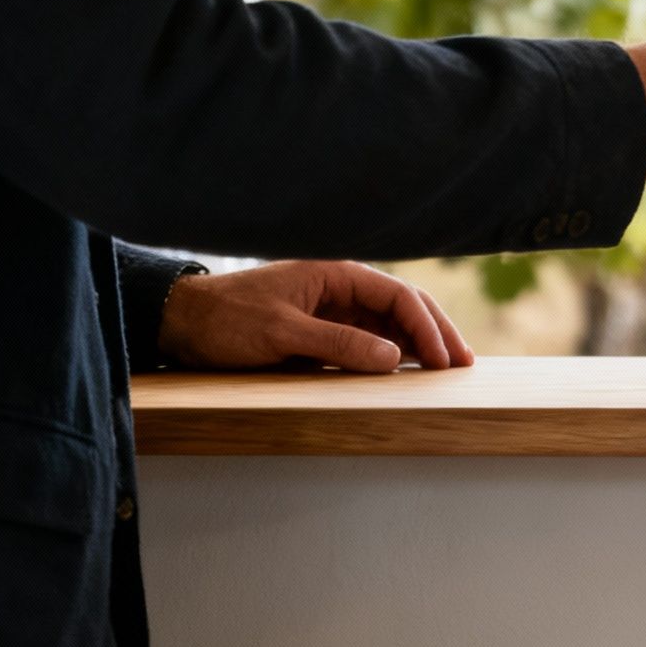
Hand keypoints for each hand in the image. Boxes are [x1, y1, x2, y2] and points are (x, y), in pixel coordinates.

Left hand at [156, 261, 473, 372]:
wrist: (180, 324)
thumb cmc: (225, 319)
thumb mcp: (281, 333)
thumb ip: (338, 342)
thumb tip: (395, 358)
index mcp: (336, 274)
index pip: (399, 296)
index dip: (428, 327)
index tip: (445, 359)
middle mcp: (340, 289)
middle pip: (404, 307)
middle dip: (437, 332)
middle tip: (465, 363)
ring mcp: (332, 311)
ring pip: (389, 326)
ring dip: (419, 345)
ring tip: (447, 369)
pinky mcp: (321, 332)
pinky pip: (367, 342)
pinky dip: (393, 356)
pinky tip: (409, 372)